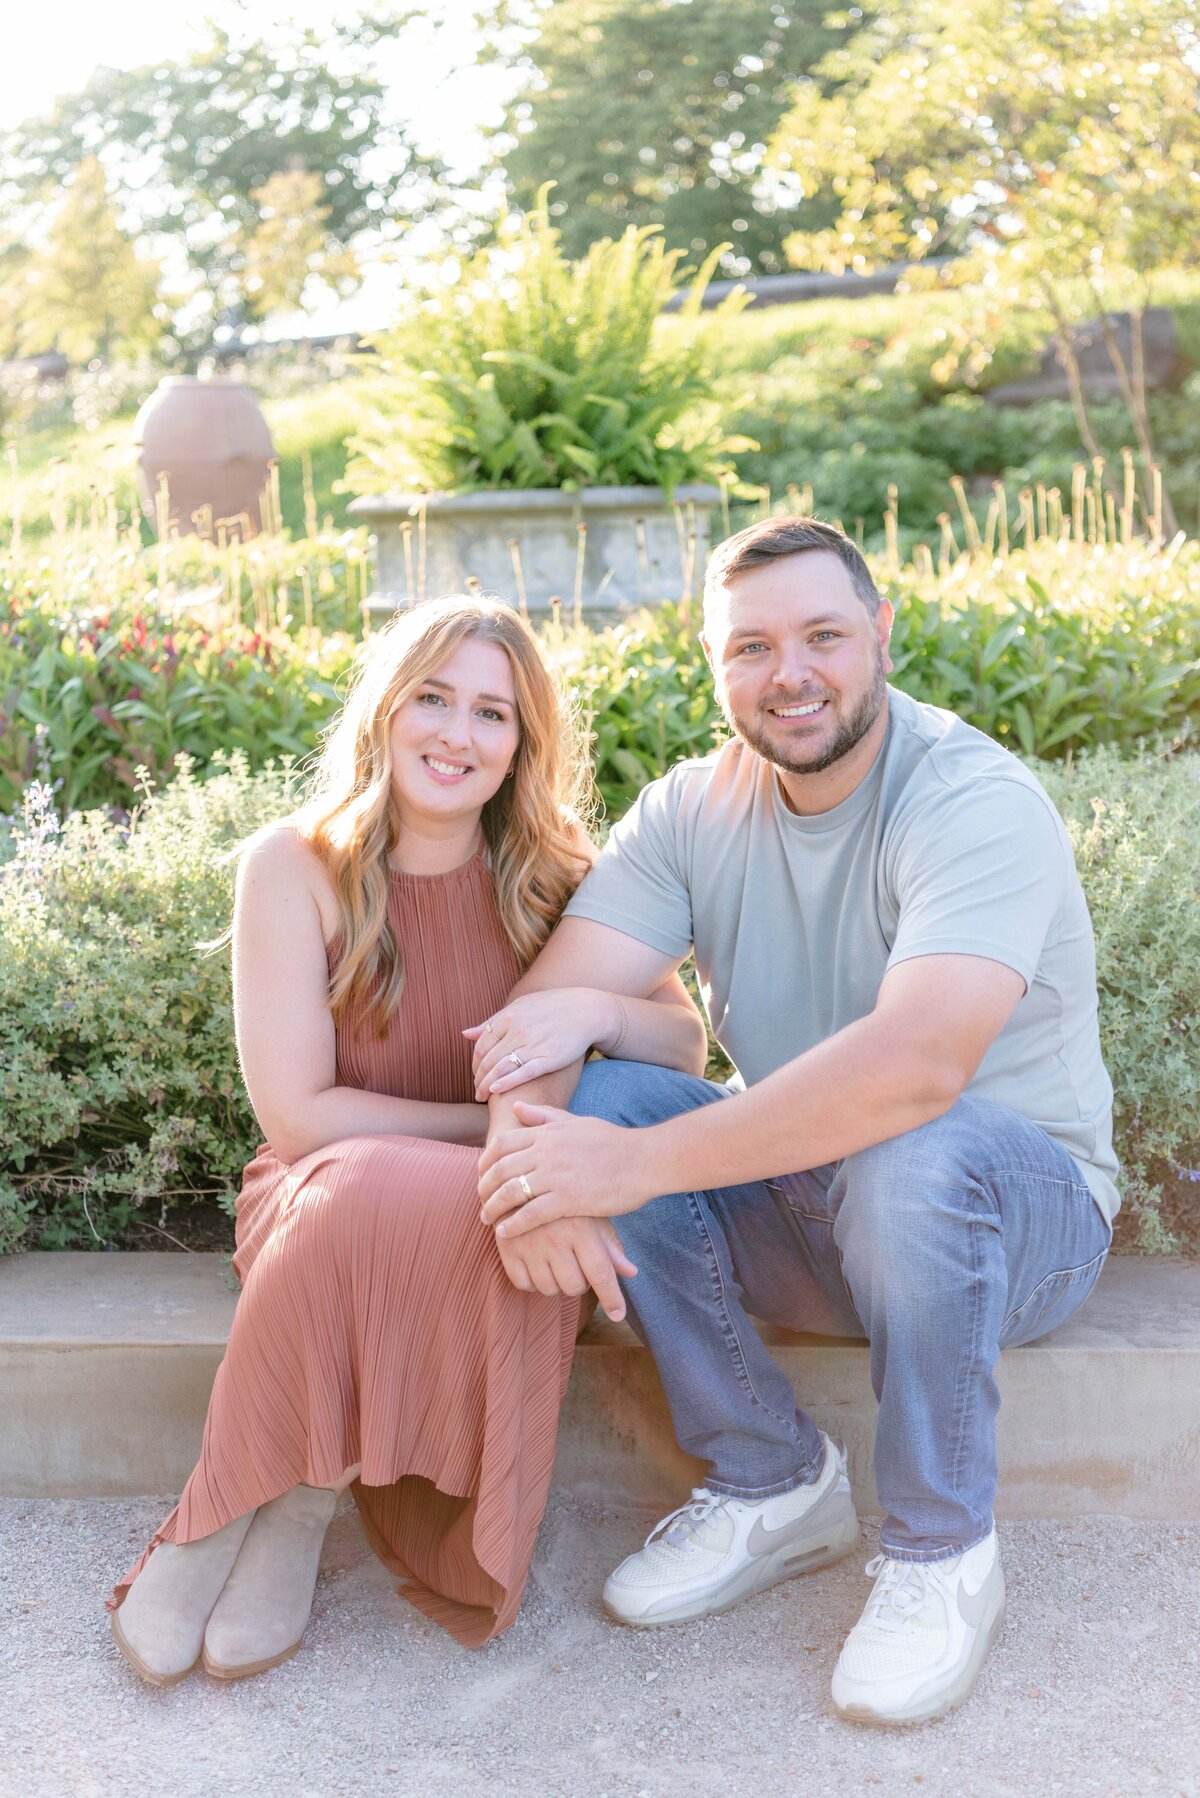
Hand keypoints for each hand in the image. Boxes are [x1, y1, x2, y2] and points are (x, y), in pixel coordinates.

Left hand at [465, 989, 616, 1098]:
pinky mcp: (548, 1058)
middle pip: (487, 1059)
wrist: (586, 1011)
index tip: (476, 1075)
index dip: (475, 1063)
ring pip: (500, 1069)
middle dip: (478, 1078)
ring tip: (482, 1097)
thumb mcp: (520, 1008)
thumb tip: (465, 1034)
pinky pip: (522, 1073)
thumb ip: (493, 1022)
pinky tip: (496, 1091)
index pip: (481, 1046)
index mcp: (508, 1017)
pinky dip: (505, 1083)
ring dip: (486, 1086)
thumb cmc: (551, 1009)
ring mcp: (533, 1044)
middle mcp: (517, 1030)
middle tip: (476, 1091)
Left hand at [478, 1102, 648, 1235]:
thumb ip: (545, 1116)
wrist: (644, 1160)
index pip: (502, 1144)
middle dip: (484, 1187)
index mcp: (547, 1132)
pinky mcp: (569, 1199)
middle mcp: (547, 1151)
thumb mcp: (576, 1122)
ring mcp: (557, 1175)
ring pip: (510, 1192)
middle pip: (500, 1169)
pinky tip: (505, 1233)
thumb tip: (517, 1107)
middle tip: (480, 1200)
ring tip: (486, 1219)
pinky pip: (530, 1214)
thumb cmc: (613, 1142)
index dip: (485, 1161)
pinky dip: (513, 1225)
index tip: (481, 1174)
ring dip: (493, 1208)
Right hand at [493, 1214, 635, 1321]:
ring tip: (555, 1262)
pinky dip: (532, 1281)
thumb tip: (631, 1272)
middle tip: (576, 1265)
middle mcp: (555, 1238)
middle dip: (580, 1283)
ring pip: (549, 1289)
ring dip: (556, 1283)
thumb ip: (610, 1246)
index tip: (618, 1315)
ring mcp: (529, 1244)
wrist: (522, 1181)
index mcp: (581, 1229)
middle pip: (574, 1286)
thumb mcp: (592, 1216)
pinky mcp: (507, 1248)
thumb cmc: (566, 1202)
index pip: (600, 1273)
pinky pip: (523, 1284)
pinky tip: (536, 1263)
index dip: (611, 1298)